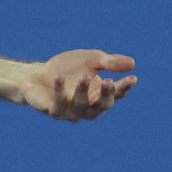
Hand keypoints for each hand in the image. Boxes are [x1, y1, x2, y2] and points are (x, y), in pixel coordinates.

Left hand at [20, 49, 136, 121]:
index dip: (124, 87)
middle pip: (102, 105)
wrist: (38, 74)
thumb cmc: (68, 68)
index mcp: (100, 95)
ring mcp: (71, 112)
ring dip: (83, 91)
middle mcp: (89, 108)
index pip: (117, 94)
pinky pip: (58, 104)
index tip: (133, 78)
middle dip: (106, 95)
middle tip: (108, 81)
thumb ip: (109, 62)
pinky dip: (59, 91)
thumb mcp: (90, 60)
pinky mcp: (54, 111)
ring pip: (81, 106)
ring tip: (85, 75)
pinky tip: (59, 77)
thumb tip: (133, 63)